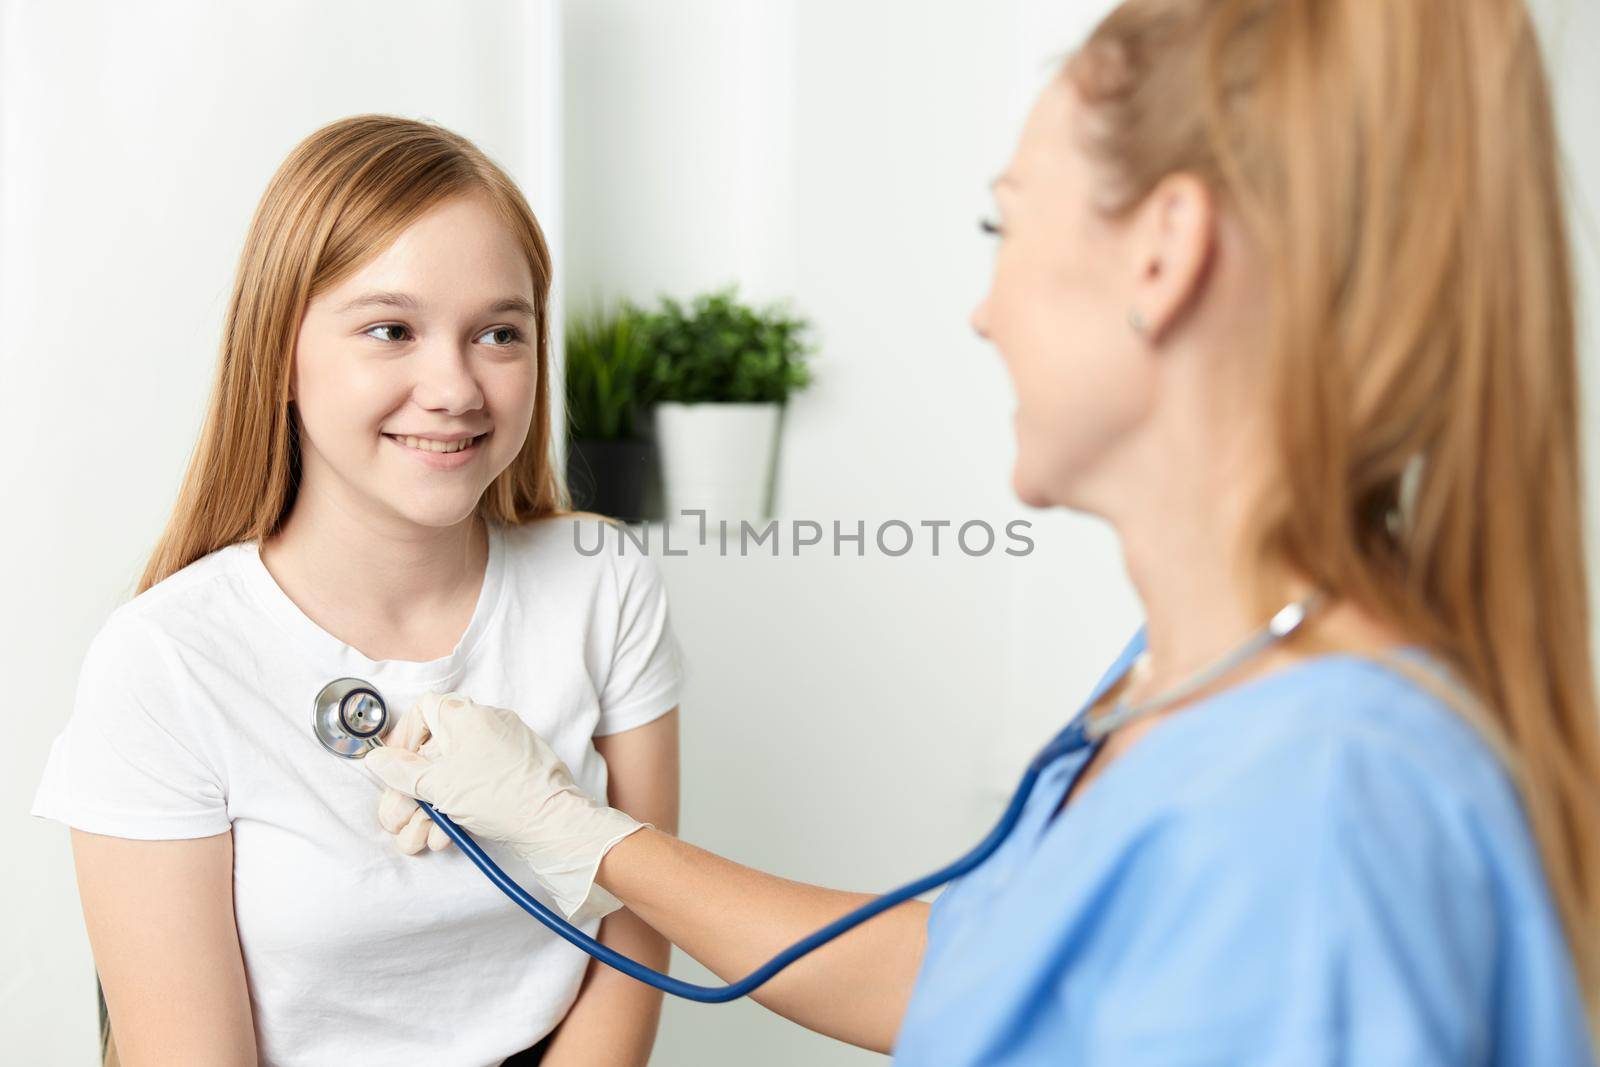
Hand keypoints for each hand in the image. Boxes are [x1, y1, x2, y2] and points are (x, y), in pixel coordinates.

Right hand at [364, 691, 647, 923]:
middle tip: (399, 821)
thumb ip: (402, 772)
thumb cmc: (501, 796)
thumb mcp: (439, 786)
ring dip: (431, 809)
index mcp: (466, 716)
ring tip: (421, 838)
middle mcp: (485, 725)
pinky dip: (458, 807)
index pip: (423, 709)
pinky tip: (446, 835)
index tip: (394, 769)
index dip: (403, 739)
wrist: (554, 822)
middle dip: (412, 792)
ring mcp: (502, 749)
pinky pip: (476, 784)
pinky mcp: (514, 772)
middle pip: (433, 752)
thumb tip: (377, 760)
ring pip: (453, 774)